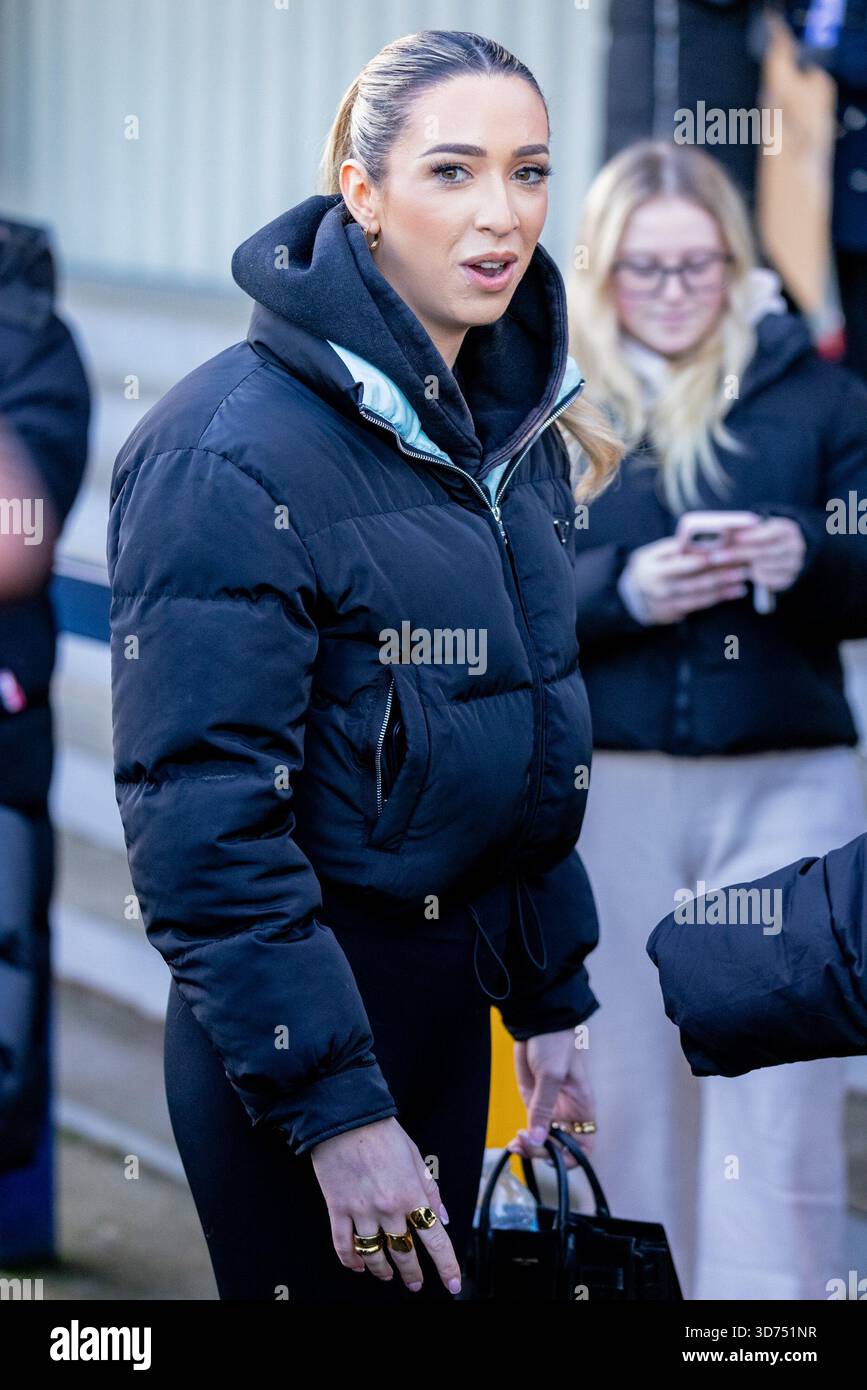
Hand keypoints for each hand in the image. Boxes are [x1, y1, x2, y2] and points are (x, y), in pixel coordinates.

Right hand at [310, 1116, 461, 1294]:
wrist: (346, 1116)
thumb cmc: (382, 1132)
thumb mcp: (415, 1156)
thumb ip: (429, 1189)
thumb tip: (441, 1217)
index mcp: (411, 1193)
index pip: (435, 1239)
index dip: (446, 1265)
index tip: (452, 1283)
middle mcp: (388, 1207)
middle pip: (404, 1253)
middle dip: (413, 1273)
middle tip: (416, 1283)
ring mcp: (361, 1210)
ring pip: (374, 1254)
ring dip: (382, 1270)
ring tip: (387, 1275)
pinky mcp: (337, 1209)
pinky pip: (343, 1245)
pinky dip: (351, 1260)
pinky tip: (358, 1265)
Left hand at [506, 1030, 595, 1170]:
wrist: (536, 1021)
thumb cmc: (554, 1042)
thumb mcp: (551, 1075)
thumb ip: (544, 1108)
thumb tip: (538, 1139)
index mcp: (582, 1108)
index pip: (584, 1145)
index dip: (572, 1157)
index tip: (552, 1157)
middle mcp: (567, 1112)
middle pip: (561, 1147)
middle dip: (544, 1152)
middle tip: (526, 1145)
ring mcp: (549, 1107)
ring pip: (544, 1140)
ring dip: (531, 1148)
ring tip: (516, 1145)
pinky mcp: (532, 1100)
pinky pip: (530, 1127)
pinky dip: (523, 1137)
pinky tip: (515, 1140)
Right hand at [622, 535, 749, 623]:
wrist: (629, 597)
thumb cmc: (647, 568)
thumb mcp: (651, 554)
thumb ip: (674, 548)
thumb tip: (703, 540)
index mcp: (653, 567)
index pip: (683, 563)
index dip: (705, 559)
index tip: (725, 553)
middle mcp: (659, 588)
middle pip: (695, 581)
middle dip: (721, 574)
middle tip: (743, 567)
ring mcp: (667, 603)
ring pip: (700, 595)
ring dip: (724, 587)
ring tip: (742, 578)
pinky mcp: (674, 615)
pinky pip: (700, 606)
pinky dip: (719, 598)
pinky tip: (733, 592)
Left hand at [703, 517, 805, 593]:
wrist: (782, 551)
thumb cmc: (761, 536)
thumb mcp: (755, 528)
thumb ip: (740, 529)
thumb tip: (721, 529)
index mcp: (787, 529)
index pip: (770, 532)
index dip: (750, 536)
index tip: (732, 538)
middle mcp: (795, 547)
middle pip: (765, 552)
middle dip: (738, 554)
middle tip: (716, 557)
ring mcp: (794, 565)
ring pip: (764, 568)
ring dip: (743, 567)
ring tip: (725, 565)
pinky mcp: (789, 580)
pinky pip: (767, 581)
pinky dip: (754, 577)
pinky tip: (743, 573)